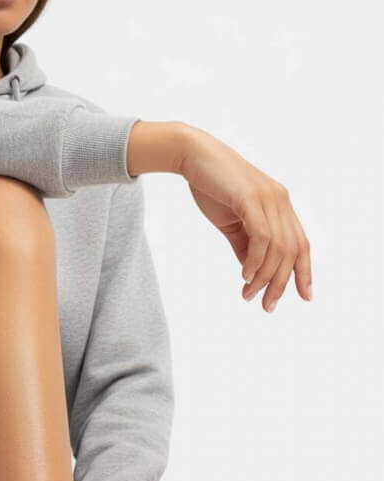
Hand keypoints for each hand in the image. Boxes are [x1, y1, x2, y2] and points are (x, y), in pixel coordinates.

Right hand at [127, 120, 311, 311]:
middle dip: (280, 283)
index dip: (305, 271)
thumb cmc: (212, 187)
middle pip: (292, 251)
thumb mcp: (232, 223)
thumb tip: (252, 273)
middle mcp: (280, 200)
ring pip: (278, 248)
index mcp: (279, 205)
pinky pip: (262, 237)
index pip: (301, 244)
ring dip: (264, 277)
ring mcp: (267, 198)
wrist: (193, 156)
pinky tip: (244, 275)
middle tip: (267, 306)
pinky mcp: (250, 198)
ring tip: (249, 295)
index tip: (305, 296)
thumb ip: (245, 246)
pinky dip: (255, 260)